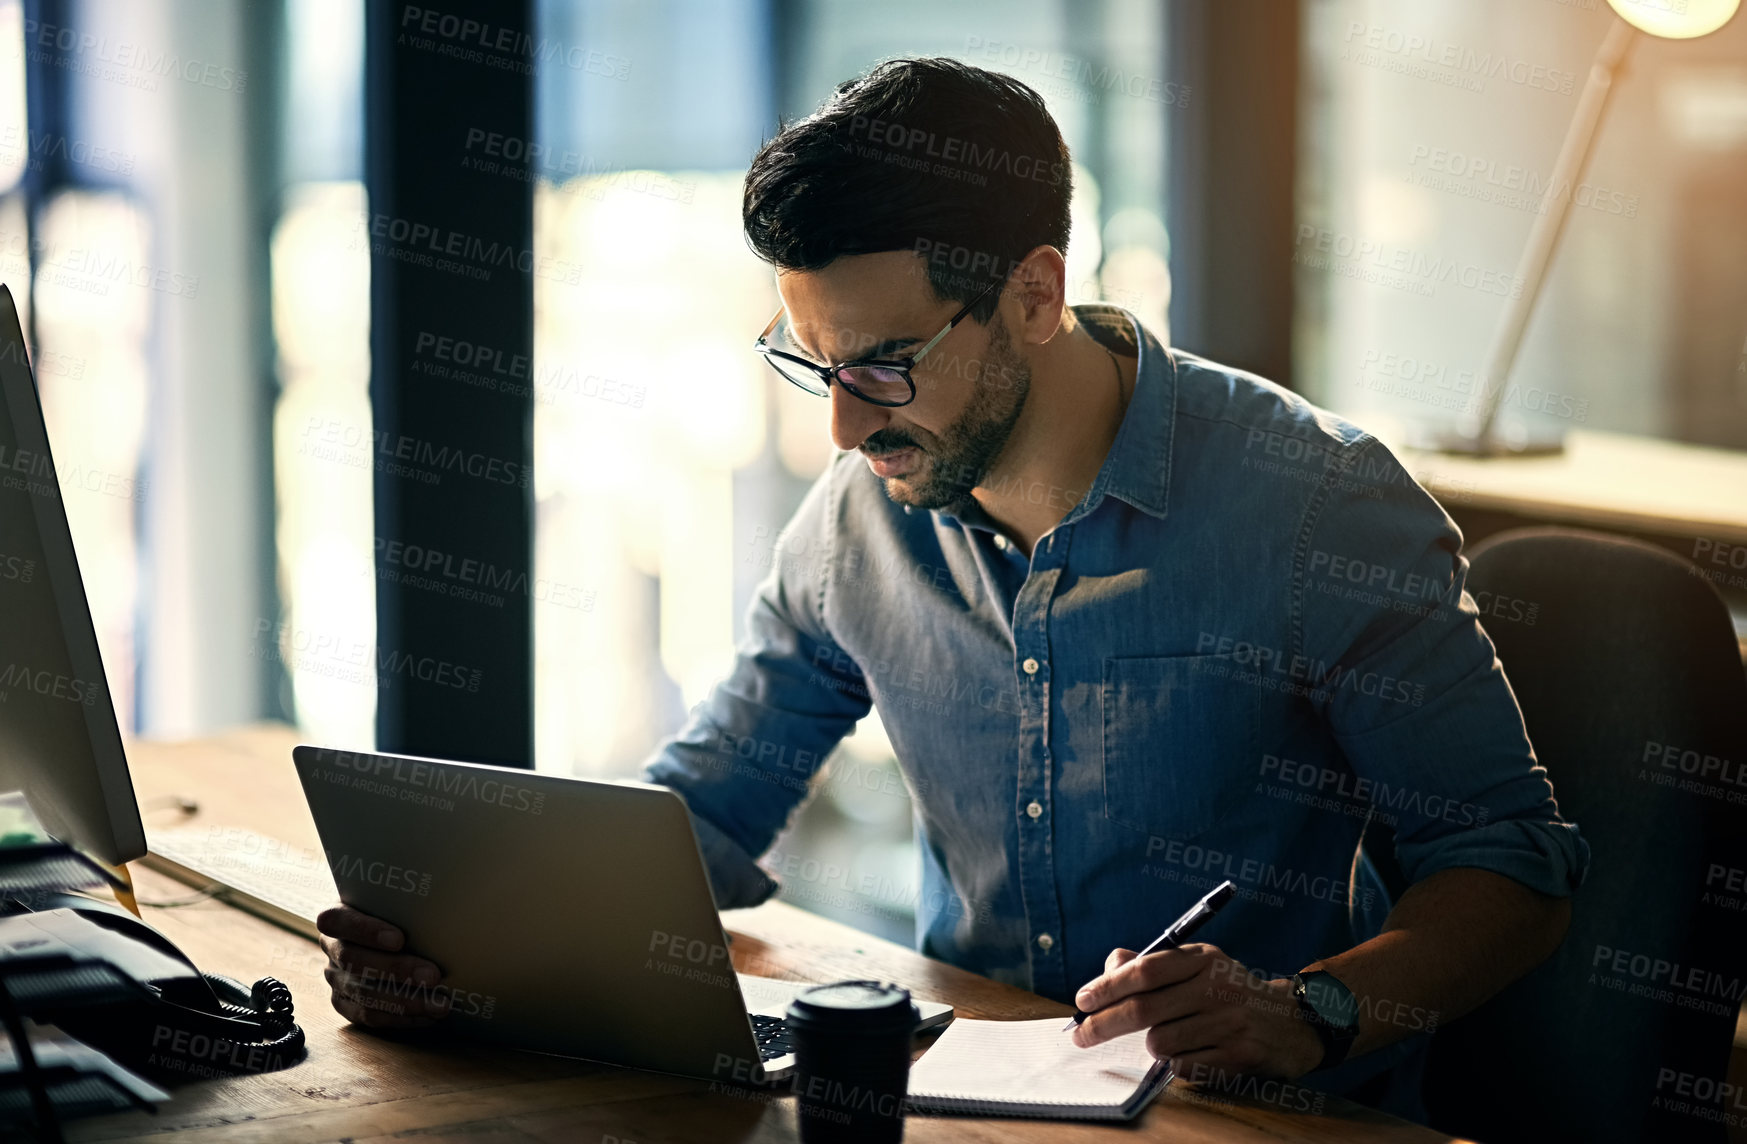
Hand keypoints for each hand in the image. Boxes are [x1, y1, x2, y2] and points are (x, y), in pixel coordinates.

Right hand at [316, 904, 449, 1028]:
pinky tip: (428, 1017)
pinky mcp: (344, 1003)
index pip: (337, 920)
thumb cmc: (397, 912)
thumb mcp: (396, 901)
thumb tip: (449, 893)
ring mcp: (335, 978)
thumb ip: (408, 901)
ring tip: (439, 1005)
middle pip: (354, 961)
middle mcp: (332, 947)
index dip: (365, 930)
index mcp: (337, 915)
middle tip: (433, 976)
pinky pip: (369, 1016)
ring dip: (405, 1001)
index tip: (399, 939)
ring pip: (363, 993)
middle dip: (396, 970)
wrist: (386, 936)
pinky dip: (401, 1018)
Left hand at [1070, 943, 1323, 1079]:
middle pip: (1143, 1009)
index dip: (1107, 986)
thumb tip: (1108, 968)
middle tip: (1081, 1034)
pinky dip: (1176, 1062)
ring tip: (1171, 1036)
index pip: (1145, 971)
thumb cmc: (1229, 992)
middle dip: (1103, 1024)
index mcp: (1203, 959)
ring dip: (1152, 1044)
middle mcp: (1217, 987)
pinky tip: (1193, 1050)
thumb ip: (1153, 964)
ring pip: (1160, 1041)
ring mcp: (1230, 1022)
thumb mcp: (1198, 966)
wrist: (1290, 1024)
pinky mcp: (1239, 1055)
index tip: (1082, 1000)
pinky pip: (1182, 1066)